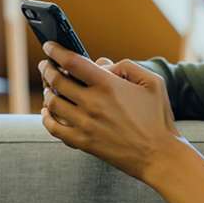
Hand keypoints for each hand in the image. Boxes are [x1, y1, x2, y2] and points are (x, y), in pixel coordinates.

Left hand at [38, 42, 180, 180]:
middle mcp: (93, 103)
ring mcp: (85, 124)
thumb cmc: (157, 118)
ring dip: (47, 92)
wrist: (158, 155)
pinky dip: (46, 118)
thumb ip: (127, 66)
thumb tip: (102, 65)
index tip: (49, 46)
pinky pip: (54, 128)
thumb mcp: (153, 82)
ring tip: (48, 87)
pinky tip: (47, 112)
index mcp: (108, 85)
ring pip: (53, 103)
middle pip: (57, 80)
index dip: (56, 51)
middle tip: (45, 65)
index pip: (72, 62)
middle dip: (47, 69)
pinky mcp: (82, 142)